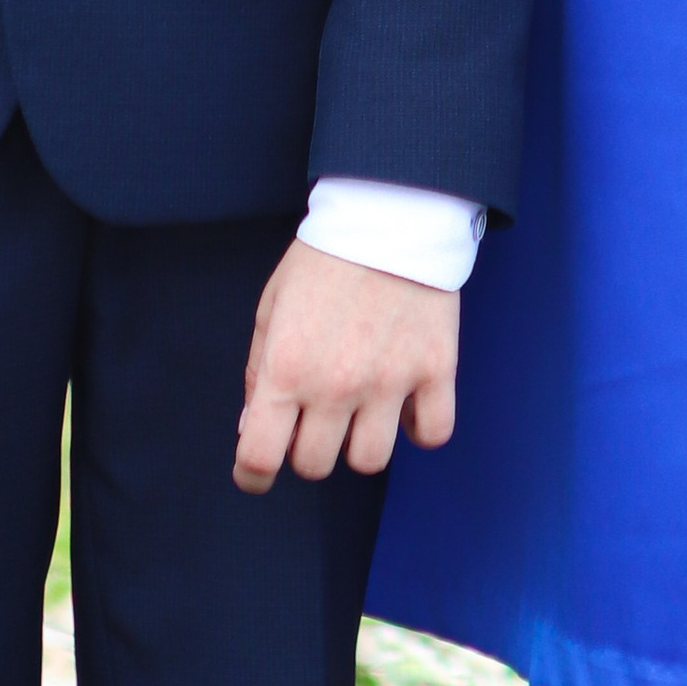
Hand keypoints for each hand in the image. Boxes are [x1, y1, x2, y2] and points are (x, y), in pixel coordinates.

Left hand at [235, 240, 458, 492]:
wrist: (391, 211)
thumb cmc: (324, 256)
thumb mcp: (273, 304)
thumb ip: (259, 370)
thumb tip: (252, 428)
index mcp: (288, 366)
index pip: (260, 457)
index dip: (251, 474)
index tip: (255, 470)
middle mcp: (336, 384)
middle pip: (314, 465)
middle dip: (306, 447)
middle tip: (314, 416)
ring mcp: (390, 381)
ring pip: (369, 461)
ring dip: (359, 441)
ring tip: (360, 408)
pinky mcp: (435, 370)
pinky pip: (432, 434)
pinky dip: (419, 429)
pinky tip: (406, 404)